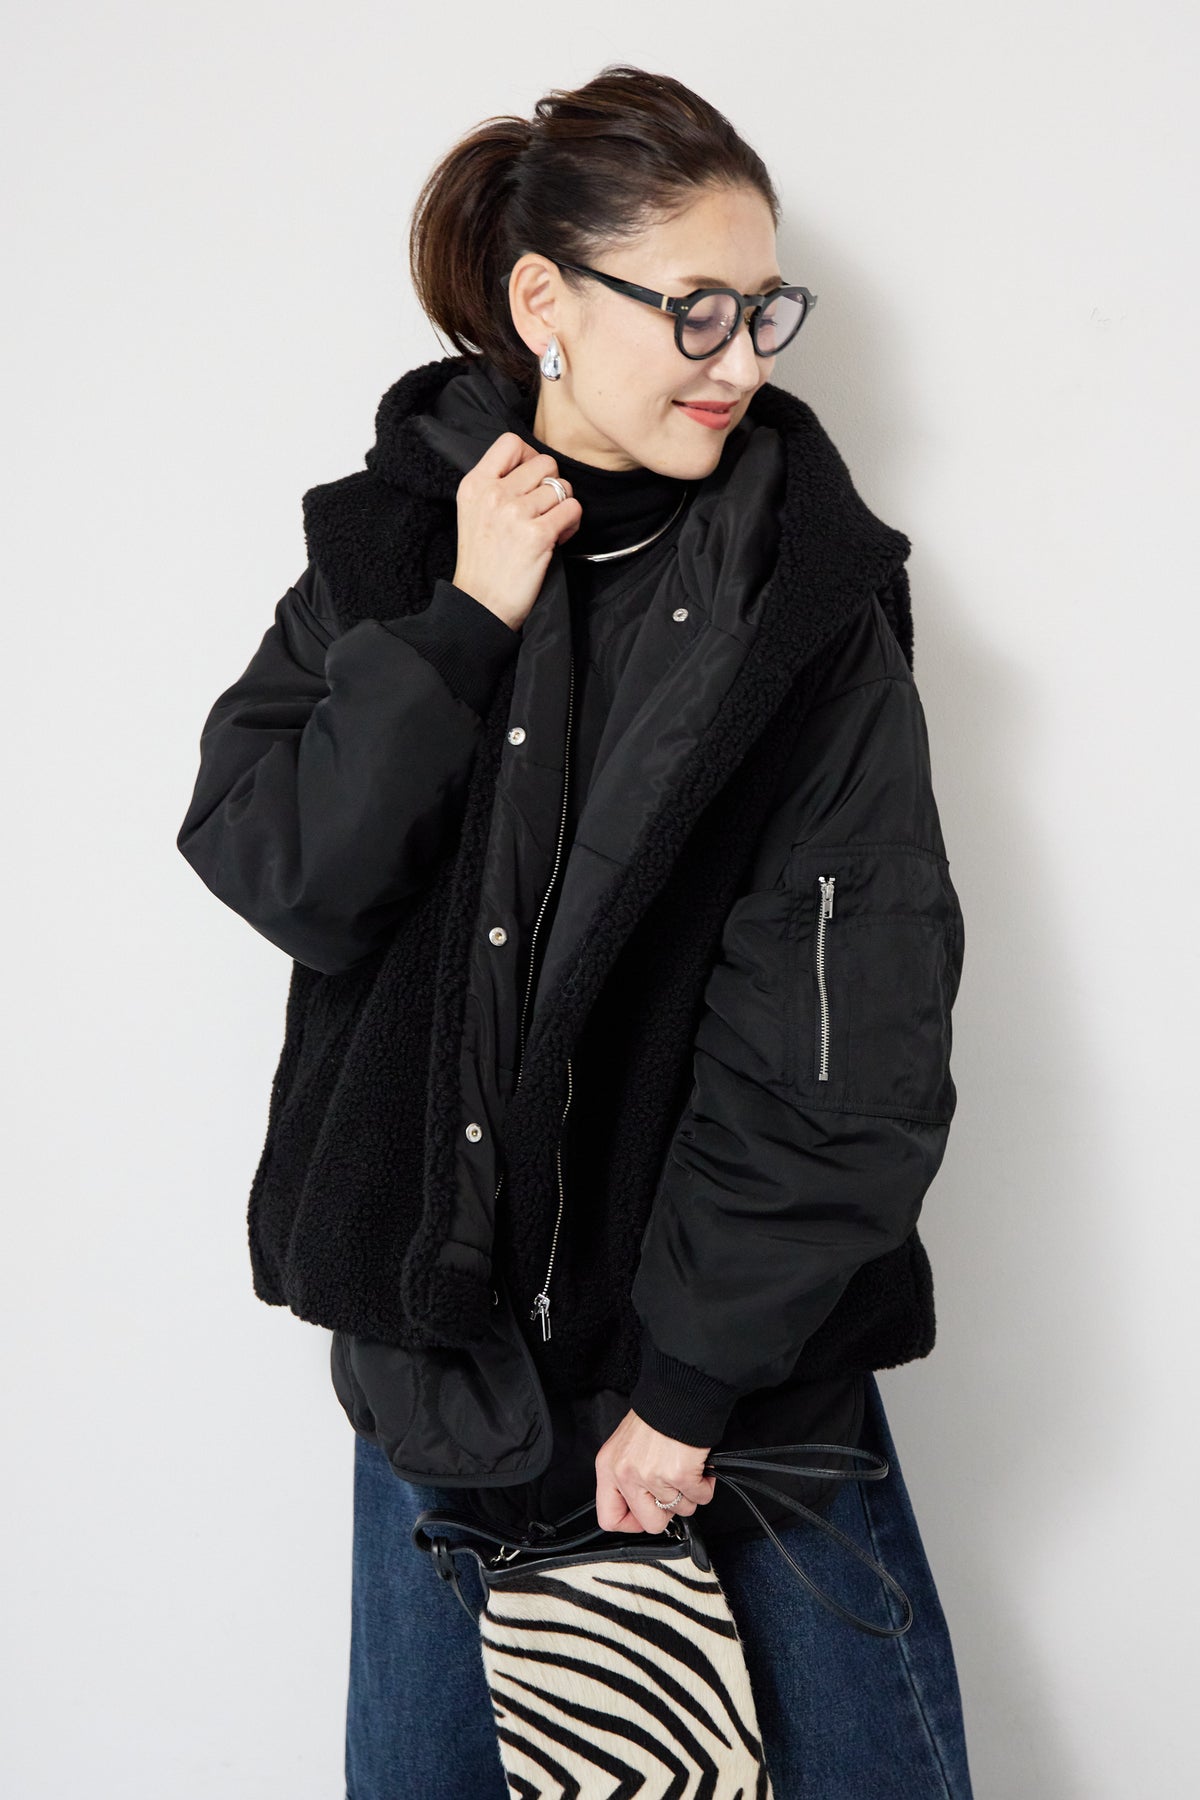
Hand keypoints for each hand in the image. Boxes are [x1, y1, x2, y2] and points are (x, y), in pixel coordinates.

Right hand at [451, 431, 581, 630]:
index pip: (511, 442)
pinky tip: (556, 538)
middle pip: (545, 463)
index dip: (530, 456)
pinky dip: (571, 524)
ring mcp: (515, 513)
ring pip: (562, 487)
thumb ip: (496, 483)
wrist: (480, 605)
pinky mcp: (538, 535)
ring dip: (563, 507)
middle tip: (543, 510)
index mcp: (475, 484)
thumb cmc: (482, 561)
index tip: (531, 479)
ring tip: (549, 527)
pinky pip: (572, 509)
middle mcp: (494, 494)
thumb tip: (533, 465)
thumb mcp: (474, 511)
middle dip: (552, 485)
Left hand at [594, 1408, 715, 1534]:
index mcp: (608, 1467)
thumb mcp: (625, 1446)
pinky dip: (705, 1485)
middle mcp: (626, 1474)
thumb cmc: (656, 1415)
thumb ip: (626, 1477)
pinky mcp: (680, 1475)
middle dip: (668, 1511)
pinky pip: (700, 1498)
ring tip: (686, 1468)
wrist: (679, 1392)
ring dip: (689, 1493)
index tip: (646, 1513)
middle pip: (651, 1523)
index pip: (610, 1518)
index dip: (632, 1523)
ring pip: (680, 1510)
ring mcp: (652, 1477)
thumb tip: (640, 1507)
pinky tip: (699, 1467)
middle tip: (673, 1489)